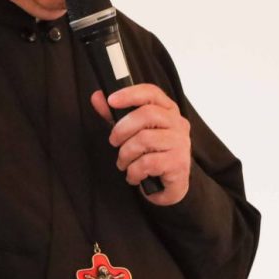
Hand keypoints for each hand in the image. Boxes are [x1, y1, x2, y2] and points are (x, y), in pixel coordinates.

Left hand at [91, 85, 190, 205]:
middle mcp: (178, 123)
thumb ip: (116, 114)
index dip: (130, 94)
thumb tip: (97, 97)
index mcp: (167, 110)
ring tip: (123, 163)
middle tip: (113, 141)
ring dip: (126, 154)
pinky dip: (134, 171)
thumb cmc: (152, 154)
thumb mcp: (132, 132)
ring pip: (145, 139)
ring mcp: (180, 143)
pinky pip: (148, 163)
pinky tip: (133, 176)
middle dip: (122, 129)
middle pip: (147, 114)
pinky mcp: (178, 163)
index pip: (151, 92)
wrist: (168, 186)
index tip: (111, 100)